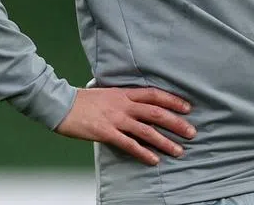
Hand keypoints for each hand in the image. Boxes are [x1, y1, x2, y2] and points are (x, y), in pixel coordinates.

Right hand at [55, 87, 195, 164]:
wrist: (61, 104)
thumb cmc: (83, 100)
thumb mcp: (108, 93)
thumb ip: (124, 98)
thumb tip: (138, 104)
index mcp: (125, 93)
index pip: (155, 95)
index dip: (173, 101)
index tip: (187, 108)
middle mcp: (124, 105)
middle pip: (157, 113)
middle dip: (177, 123)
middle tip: (192, 132)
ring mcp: (116, 119)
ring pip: (147, 131)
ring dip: (165, 141)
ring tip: (178, 150)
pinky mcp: (106, 132)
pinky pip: (129, 144)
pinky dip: (143, 152)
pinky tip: (154, 160)